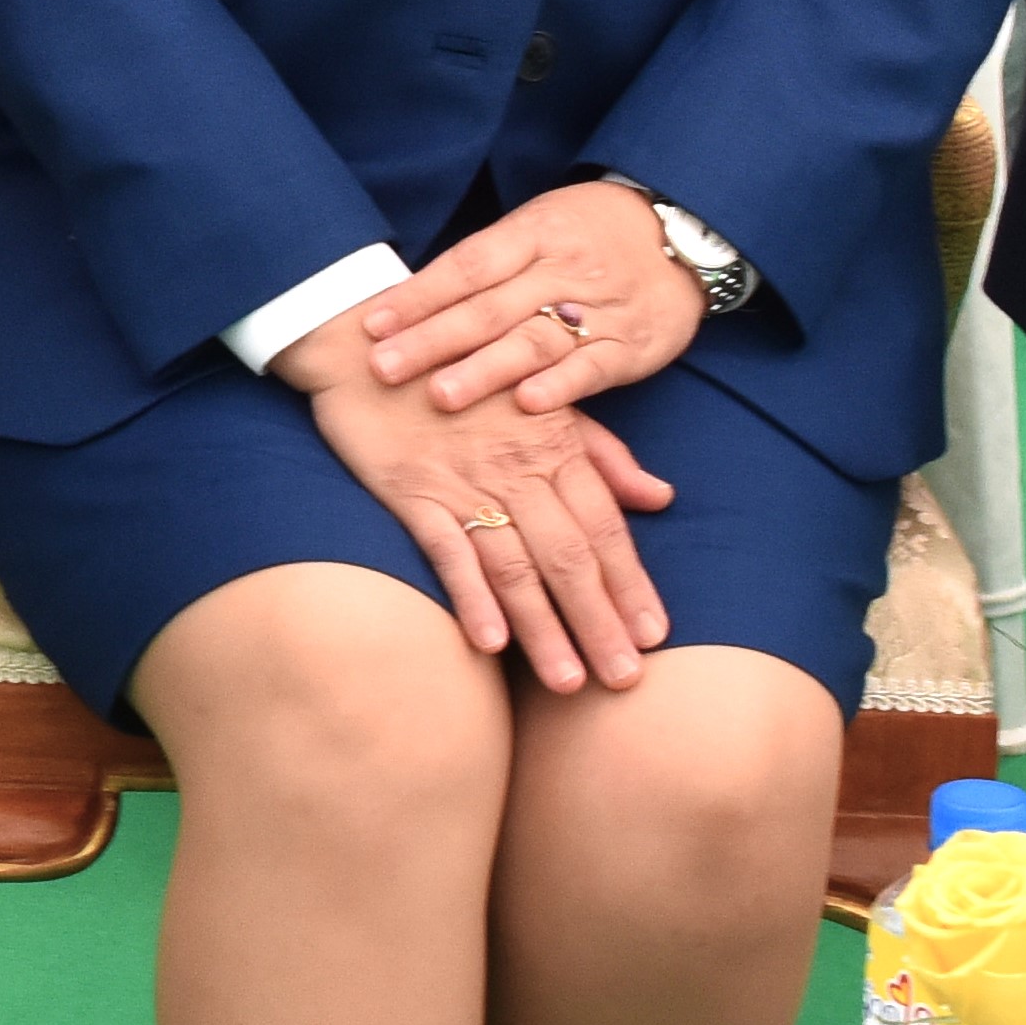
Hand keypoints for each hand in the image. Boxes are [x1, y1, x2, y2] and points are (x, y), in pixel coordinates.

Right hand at [274, 313, 677, 687]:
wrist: (367, 341)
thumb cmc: (461, 372)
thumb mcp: (542, 400)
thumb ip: (601, 452)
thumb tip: (658, 497)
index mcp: (555, 443)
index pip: (605, 526)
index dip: (631, 584)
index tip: (656, 636)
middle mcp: (517, 468)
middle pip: (570, 557)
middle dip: (600, 623)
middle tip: (624, 680)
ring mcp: (464, 481)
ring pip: (516, 565)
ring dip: (545, 628)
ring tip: (569, 683)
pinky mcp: (412, 491)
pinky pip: (448, 551)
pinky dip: (470, 597)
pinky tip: (491, 644)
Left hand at [361, 177, 700, 416]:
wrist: (682, 231)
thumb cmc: (589, 234)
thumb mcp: (539, 229)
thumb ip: (488, 266)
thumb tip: (412, 301)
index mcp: (533, 234)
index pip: (467, 266)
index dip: (419, 295)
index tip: (372, 324)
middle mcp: (562, 269)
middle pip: (489, 307)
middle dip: (433, 340)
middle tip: (383, 368)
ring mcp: (598, 308)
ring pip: (534, 340)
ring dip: (486, 370)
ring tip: (440, 395)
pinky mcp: (631, 345)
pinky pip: (593, 367)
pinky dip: (561, 387)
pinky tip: (528, 406)